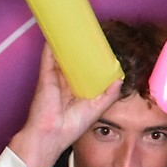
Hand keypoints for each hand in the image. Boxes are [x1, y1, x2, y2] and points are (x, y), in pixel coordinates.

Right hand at [9, 44, 121, 166]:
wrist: (51, 134)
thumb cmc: (72, 126)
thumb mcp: (97, 108)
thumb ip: (109, 94)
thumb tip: (120, 78)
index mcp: (79, 91)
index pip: (87, 71)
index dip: (94, 61)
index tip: (103, 50)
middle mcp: (67, 83)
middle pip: (75, 62)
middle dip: (83, 51)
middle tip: (92, 37)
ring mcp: (55, 78)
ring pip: (62, 57)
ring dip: (68, 45)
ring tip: (76, 32)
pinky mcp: (46, 76)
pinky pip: (48, 57)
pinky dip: (51, 46)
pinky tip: (57, 35)